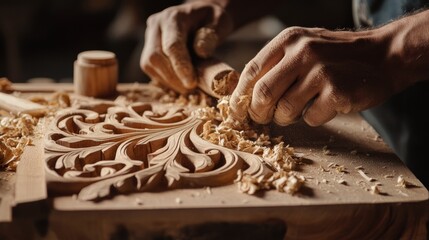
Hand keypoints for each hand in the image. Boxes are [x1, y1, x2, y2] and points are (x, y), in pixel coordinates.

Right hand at [140, 1, 232, 92]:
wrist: (200, 16)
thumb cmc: (212, 20)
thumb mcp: (219, 22)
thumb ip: (210, 36)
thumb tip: (201, 52)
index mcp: (173, 17)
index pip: (172, 45)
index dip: (180, 66)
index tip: (191, 83)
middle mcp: (156, 25)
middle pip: (155, 57)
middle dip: (173, 78)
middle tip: (191, 89)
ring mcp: (149, 37)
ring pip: (149, 65)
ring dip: (169, 81)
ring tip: (188, 87)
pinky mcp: (148, 50)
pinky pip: (151, 69)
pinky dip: (165, 80)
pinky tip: (180, 83)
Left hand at [230, 25, 414, 126]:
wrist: (384, 56)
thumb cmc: (337, 56)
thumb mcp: (304, 46)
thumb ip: (277, 64)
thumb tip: (246, 93)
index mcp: (289, 40)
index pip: (252, 71)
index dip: (241, 96)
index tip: (240, 110)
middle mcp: (303, 52)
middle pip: (262, 93)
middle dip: (258, 113)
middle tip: (263, 118)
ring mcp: (321, 72)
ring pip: (284, 110)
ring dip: (286, 118)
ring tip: (297, 111)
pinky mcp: (337, 92)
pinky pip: (311, 118)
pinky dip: (313, 118)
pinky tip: (324, 106)